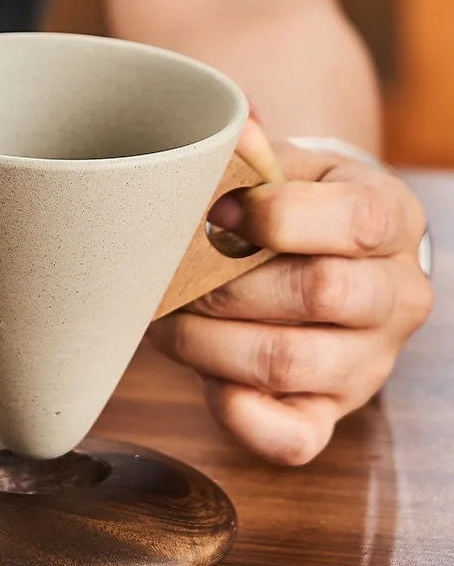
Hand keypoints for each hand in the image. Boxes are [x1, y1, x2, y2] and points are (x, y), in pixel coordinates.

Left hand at [148, 126, 432, 464]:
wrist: (317, 268)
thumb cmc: (293, 215)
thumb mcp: (285, 170)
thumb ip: (254, 155)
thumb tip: (231, 127)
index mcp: (391, 222)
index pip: (354, 221)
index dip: (276, 218)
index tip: (218, 213)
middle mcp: (395, 298)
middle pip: (315, 293)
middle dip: (225, 283)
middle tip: (176, 275)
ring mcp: (367, 364)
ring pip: (285, 360)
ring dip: (206, 340)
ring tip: (171, 319)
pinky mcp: (331, 413)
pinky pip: (293, 437)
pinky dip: (240, 415)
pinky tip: (210, 386)